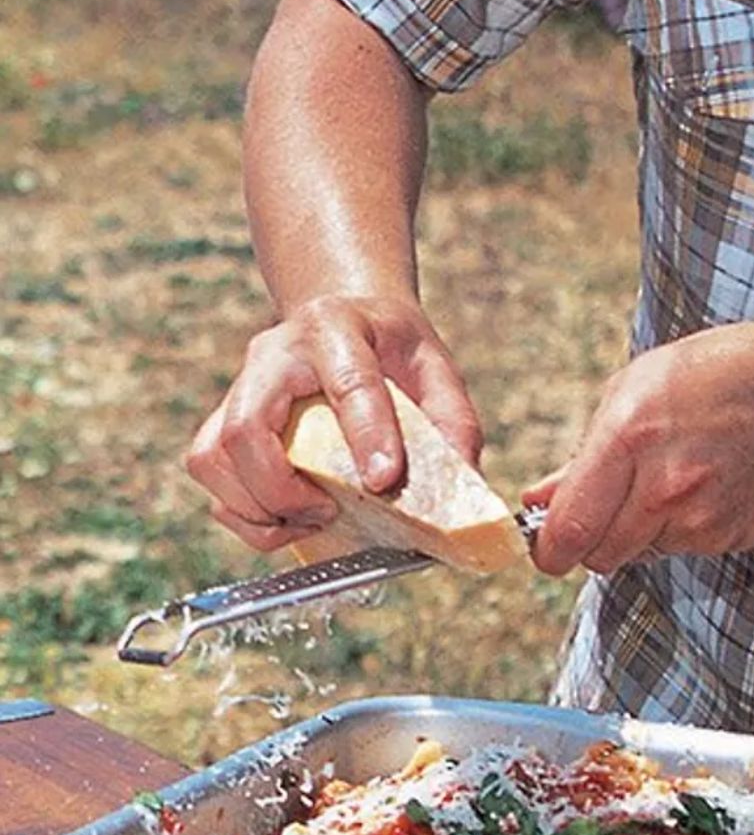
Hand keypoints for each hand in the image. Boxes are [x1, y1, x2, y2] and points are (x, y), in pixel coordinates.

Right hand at [186, 293, 482, 550]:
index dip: (366, 435)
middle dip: (282, 491)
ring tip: (308, 520)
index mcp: (336, 329)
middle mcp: (273, 355)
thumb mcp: (434, 367)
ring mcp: (239, 387)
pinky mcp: (223, 419)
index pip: (348, 383)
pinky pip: (210, 475)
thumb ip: (453, 422)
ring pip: (213, 458)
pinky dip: (243, 514)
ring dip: (257, 509)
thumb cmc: (390, 347)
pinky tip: (287, 520)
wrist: (341, 313)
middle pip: (245, 429)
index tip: (384, 482)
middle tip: (328, 512)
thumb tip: (462, 484)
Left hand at [526, 321, 753, 575]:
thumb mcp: (633, 391)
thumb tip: (536, 502)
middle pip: (600, 555)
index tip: (546, 550)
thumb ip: (581, 458)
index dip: (548, 551)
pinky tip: (707, 486)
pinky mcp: (730, 538)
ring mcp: (702, 519)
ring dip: (641, 530)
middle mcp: (665, 486)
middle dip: (593, 539)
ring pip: (640, 554)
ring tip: (673, 477)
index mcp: (629, 438)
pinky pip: (682, 550)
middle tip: (611, 504)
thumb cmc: (712, 378)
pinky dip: (682, 529)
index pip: (570, 531)